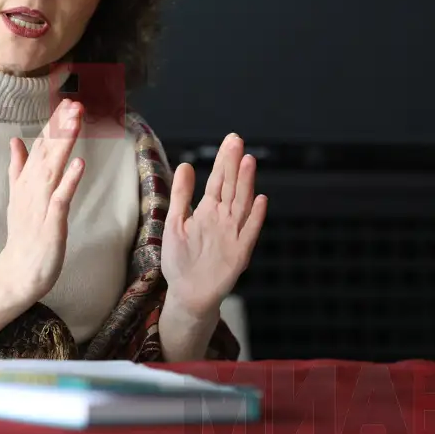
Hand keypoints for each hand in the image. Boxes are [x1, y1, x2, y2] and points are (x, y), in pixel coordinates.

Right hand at [0, 98, 85, 304]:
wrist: (17, 272)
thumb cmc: (23, 234)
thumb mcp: (18, 196)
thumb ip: (18, 168)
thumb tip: (15, 140)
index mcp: (27, 181)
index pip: (41, 145)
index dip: (54, 123)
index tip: (66, 101)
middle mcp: (32, 188)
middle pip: (47, 151)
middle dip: (61, 126)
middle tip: (74, 102)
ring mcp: (40, 205)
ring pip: (53, 168)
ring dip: (64, 143)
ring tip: (75, 120)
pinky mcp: (50, 224)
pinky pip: (61, 199)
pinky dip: (69, 181)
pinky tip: (79, 163)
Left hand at [161, 133, 266, 317]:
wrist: (188, 293)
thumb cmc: (181, 258)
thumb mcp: (175, 222)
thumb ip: (181, 195)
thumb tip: (184, 165)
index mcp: (208, 211)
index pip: (217, 181)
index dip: (223, 161)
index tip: (230, 140)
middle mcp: (223, 219)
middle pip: (230, 187)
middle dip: (233, 164)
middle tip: (237, 141)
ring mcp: (232, 234)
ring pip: (240, 204)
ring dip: (245, 184)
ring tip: (248, 162)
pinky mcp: (238, 253)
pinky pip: (248, 233)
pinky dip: (254, 217)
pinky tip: (259, 200)